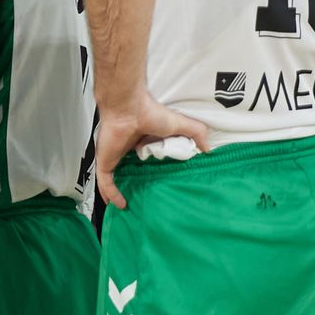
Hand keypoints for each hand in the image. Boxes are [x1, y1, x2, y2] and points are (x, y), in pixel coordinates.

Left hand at [95, 95, 210, 209]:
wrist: (128, 108)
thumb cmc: (151, 113)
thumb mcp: (180, 124)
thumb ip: (196, 133)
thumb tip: (209, 150)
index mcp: (142, 141)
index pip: (146, 159)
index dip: (153, 171)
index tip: (162, 184)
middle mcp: (127, 149)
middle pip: (130, 171)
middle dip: (135, 184)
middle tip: (146, 199)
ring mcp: (114, 156)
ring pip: (115, 178)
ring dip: (119, 192)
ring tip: (131, 206)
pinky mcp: (106, 161)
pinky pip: (106, 182)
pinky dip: (111, 194)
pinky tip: (121, 205)